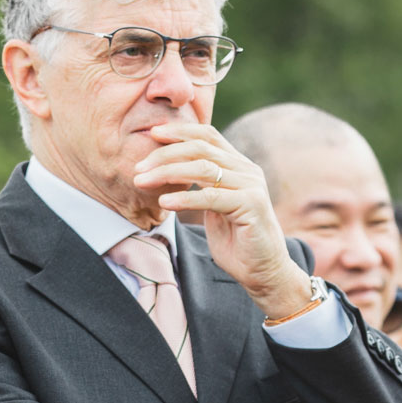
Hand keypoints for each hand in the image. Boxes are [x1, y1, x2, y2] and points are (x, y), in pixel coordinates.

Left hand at [132, 121, 312, 318]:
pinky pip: (211, 197)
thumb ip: (201, 187)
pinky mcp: (251, 205)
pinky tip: (164, 202)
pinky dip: (185, 197)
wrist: (263, 271)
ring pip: (203, 169)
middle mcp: (247, 171)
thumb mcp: (214, 207)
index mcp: (239, 166)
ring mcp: (251, 186)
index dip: (180, 131)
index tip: (152, 133)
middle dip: (165, 154)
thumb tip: (169, 172)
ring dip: (168, 173)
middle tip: (138, 167)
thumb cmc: (236, 241)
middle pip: (201, 149)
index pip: (208, 136)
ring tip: (142, 182)